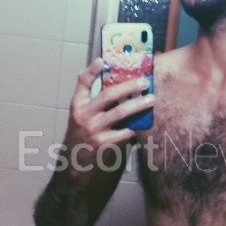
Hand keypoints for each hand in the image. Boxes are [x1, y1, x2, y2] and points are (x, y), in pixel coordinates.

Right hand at [63, 58, 153, 172]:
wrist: (75, 165)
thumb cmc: (82, 137)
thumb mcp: (82, 116)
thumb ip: (95, 102)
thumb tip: (119, 88)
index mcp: (78, 106)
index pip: (82, 83)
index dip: (91, 70)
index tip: (102, 60)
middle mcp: (84, 116)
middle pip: (108, 95)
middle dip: (128, 86)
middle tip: (143, 82)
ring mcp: (94, 129)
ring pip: (120, 112)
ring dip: (138, 104)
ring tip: (150, 99)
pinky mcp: (103, 143)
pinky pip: (124, 132)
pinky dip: (135, 126)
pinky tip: (143, 123)